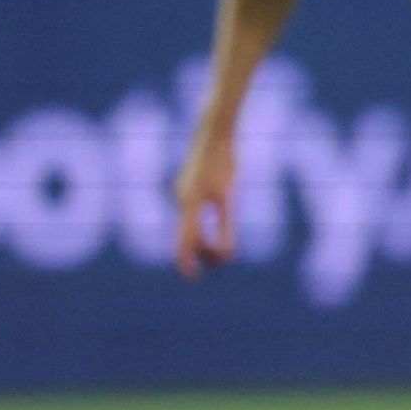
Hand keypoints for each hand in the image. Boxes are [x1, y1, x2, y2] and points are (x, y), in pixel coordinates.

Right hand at [173, 128, 238, 277]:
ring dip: (204, 240)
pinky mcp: (188, 186)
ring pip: (190, 225)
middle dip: (203, 251)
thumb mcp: (228, 195)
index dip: (187, 261)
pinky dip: (202, 227)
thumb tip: (226, 252)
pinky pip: (192, 214)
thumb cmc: (224, 161)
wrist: (214, 131)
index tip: (193, 277)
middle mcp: (182, 200)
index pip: (185, 241)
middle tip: (223, 260)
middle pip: (188, 236)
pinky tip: (215, 229)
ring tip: (222, 249)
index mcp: (189, 203)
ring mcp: (183, 192)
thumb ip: (226, 223)